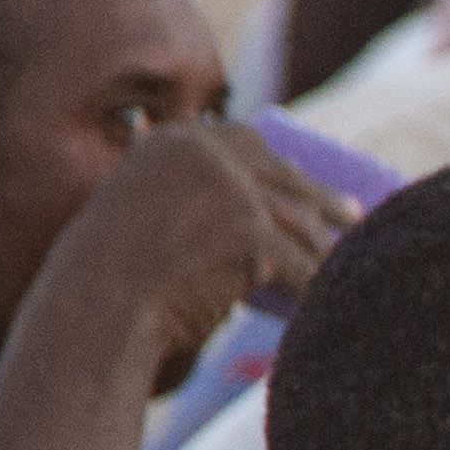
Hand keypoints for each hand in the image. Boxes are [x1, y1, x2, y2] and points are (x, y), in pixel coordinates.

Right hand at [68, 115, 357, 351]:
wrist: (96, 308)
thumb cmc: (110, 275)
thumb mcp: (140, 214)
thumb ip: (183, 200)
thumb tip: (239, 213)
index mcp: (175, 142)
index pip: (246, 143)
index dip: (283, 166)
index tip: (307, 181)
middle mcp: (205, 153)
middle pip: (283, 177)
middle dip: (322, 199)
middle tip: (353, 215)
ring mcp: (232, 191)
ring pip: (296, 223)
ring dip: (325, 249)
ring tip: (345, 264)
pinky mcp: (254, 233)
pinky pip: (300, 264)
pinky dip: (316, 286)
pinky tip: (329, 299)